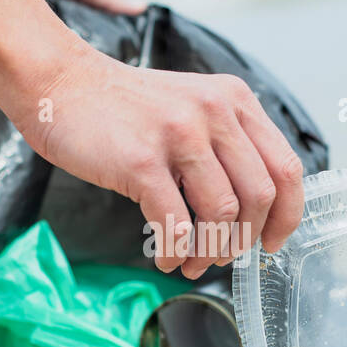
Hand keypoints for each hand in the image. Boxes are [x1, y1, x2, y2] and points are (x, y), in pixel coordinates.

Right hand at [18, 43, 304, 277]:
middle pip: (260, 196)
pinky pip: (177, 225)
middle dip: (244, 241)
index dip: (286, 216)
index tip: (271, 243)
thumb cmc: (122, 107)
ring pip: (222, 214)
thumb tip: (250, 211)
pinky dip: (175, 253)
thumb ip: (225, 143)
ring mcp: (180, 135)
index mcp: (235, 100)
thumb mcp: (190, 106)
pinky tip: (165, 258)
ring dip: (210, 253)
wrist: (61, 84)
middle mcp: (215, 112)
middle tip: (222, 258)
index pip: (286, 167)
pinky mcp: (142, 162)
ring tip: (190, 263)